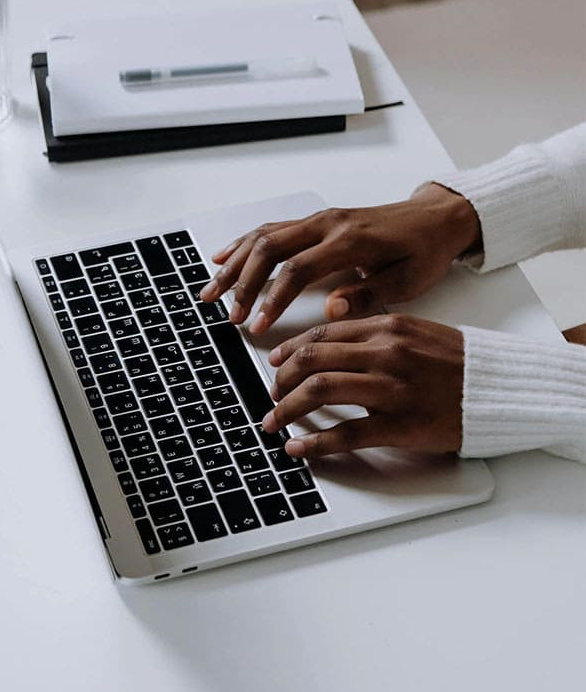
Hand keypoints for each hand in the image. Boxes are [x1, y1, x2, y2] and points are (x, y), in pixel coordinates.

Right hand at [200, 184, 479, 333]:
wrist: (434, 219)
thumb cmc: (423, 251)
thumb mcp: (407, 281)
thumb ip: (367, 294)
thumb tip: (331, 309)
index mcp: (350, 241)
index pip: (298, 269)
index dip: (273, 298)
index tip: (258, 325)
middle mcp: (328, 224)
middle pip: (270, 249)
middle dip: (243, 283)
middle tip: (229, 314)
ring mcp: (319, 219)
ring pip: (264, 236)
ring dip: (235, 264)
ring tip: (212, 290)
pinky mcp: (315, 221)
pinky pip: (272, 228)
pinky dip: (244, 243)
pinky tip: (224, 257)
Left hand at [261, 314, 464, 456]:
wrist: (500, 389)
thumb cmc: (457, 363)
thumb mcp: (414, 332)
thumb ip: (373, 334)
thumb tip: (330, 345)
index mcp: (386, 327)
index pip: (321, 334)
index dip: (289, 350)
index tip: (275, 363)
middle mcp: (384, 352)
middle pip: (312, 361)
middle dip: (281, 380)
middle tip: (273, 395)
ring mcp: (391, 388)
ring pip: (320, 392)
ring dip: (288, 408)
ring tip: (275, 421)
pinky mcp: (401, 424)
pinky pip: (346, 433)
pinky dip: (315, 442)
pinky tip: (298, 448)